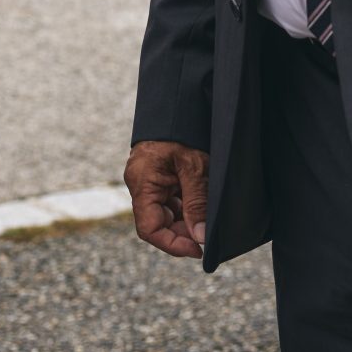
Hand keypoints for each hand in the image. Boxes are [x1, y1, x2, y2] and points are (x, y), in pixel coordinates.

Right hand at [126, 140, 209, 258]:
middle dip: (184, 232)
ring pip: (168, 213)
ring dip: (188, 219)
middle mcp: (141, 185)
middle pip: (159, 223)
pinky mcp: (159, 176)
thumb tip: (200, 237)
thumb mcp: (195, 167)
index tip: (199, 249)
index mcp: (142, 183)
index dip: (173, 244)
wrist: (177, 101)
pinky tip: (203, 203)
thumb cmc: (183, 130)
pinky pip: (172, 200)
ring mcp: (150, 181)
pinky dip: (188, 206)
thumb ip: (196, 203)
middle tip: (209, 232)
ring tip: (208, 214)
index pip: (149, 229)